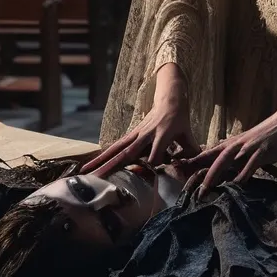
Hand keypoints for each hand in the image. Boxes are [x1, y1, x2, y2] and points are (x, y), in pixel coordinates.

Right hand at [81, 64, 199, 175]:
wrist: (169, 98)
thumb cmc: (180, 119)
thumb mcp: (189, 134)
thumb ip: (190, 151)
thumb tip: (187, 166)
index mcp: (162, 135)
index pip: (155, 155)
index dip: (155, 164)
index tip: (158, 169)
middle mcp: (146, 134)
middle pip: (127, 153)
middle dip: (112, 166)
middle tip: (97, 178)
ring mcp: (136, 134)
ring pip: (117, 149)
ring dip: (101, 161)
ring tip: (86, 171)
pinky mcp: (132, 134)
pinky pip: (117, 145)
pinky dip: (104, 154)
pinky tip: (91, 164)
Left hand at [186, 80, 276, 195]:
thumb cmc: (268, 135)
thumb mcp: (247, 144)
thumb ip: (236, 154)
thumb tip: (226, 167)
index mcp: (231, 143)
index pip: (208, 154)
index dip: (193, 163)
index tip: (179, 171)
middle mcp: (236, 145)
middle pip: (213, 160)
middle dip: (200, 175)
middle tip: (190, 190)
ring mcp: (248, 148)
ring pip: (226, 163)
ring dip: (214, 177)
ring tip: (205, 191)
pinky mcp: (261, 152)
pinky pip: (248, 166)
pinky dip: (241, 177)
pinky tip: (236, 187)